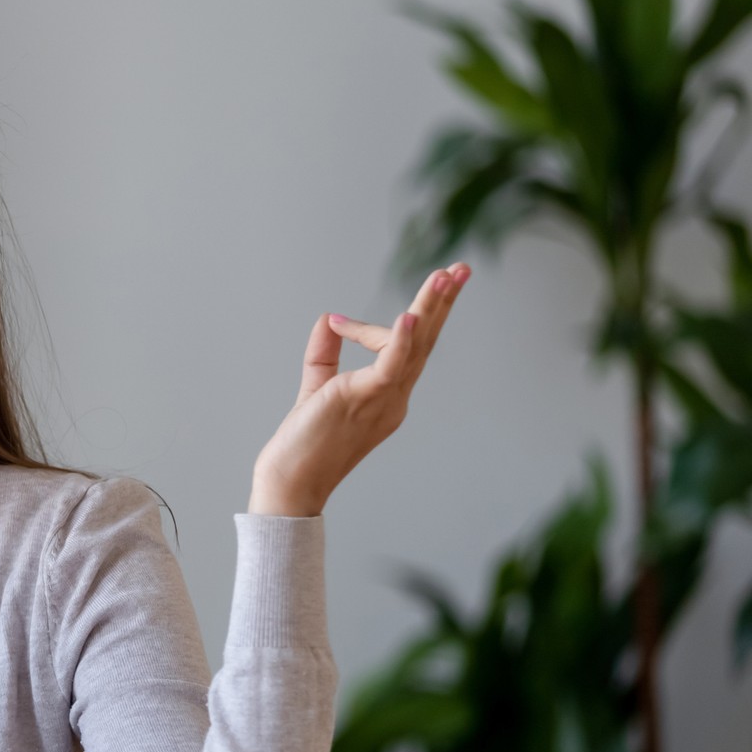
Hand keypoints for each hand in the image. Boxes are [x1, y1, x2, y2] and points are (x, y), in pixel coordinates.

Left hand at [249, 261, 470, 516]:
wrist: (291, 482)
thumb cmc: (304, 443)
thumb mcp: (316, 388)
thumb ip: (325, 354)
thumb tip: (329, 318)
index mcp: (388, 395)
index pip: (396, 349)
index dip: (369, 328)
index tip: (337, 321)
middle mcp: (394, 397)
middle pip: (425, 342)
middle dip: (443, 304)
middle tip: (460, 269)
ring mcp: (384, 399)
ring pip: (415, 347)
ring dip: (431, 309)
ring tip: (445, 276)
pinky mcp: (364, 399)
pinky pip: (390, 366)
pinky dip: (402, 340)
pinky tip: (410, 316)